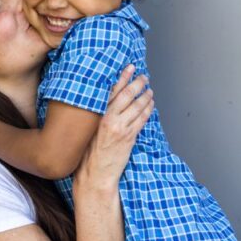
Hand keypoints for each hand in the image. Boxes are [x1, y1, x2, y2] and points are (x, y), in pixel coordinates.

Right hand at [75, 65, 152, 189]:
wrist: (94, 174)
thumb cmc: (89, 154)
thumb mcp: (90, 130)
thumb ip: (100, 115)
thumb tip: (111, 102)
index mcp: (97, 115)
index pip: (112, 91)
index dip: (122, 77)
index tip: (130, 67)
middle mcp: (109, 119)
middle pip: (127, 95)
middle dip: (137, 84)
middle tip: (144, 77)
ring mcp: (121, 128)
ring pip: (137, 106)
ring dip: (145, 96)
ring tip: (149, 90)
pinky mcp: (129, 138)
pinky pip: (142, 119)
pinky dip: (148, 110)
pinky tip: (150, 104)